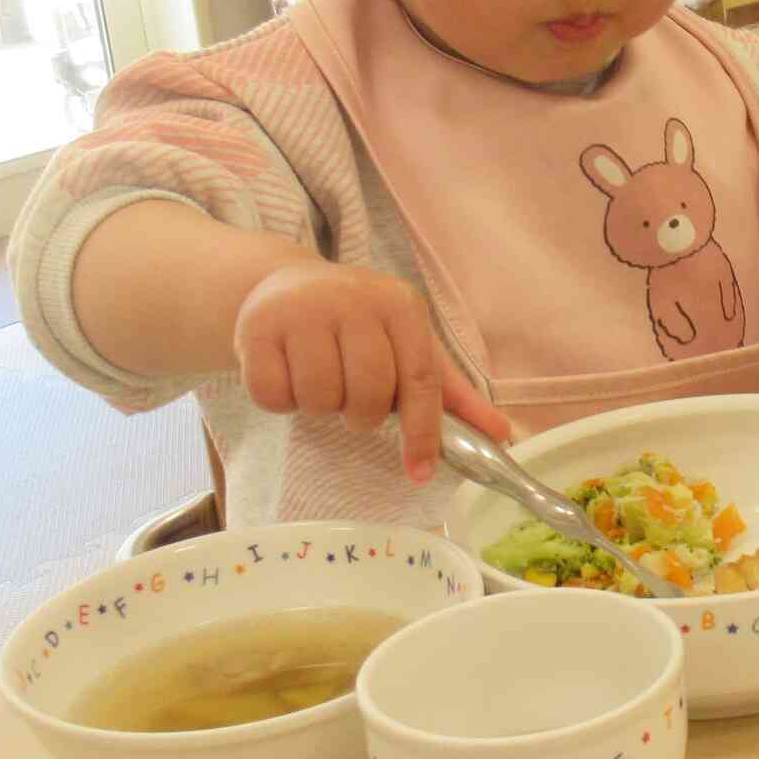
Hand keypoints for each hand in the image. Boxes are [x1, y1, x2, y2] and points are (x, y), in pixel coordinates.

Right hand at [231, 259, 508, 481]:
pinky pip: (273, 395)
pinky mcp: (257, 326)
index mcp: (400, 306)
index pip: (419, 380)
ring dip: (319, 406)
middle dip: (361, 416)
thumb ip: (450, 393)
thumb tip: (501, 434)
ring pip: (320, 398)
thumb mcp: (408, 346)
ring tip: (318, 380)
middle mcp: (354, 300)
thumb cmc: (359, 326)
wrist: (285, 285)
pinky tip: (285, 374)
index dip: (422, 433)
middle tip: (351, 402)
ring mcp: (302, 310)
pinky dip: (279, 401)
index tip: (420, 472)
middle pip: (368, 396)